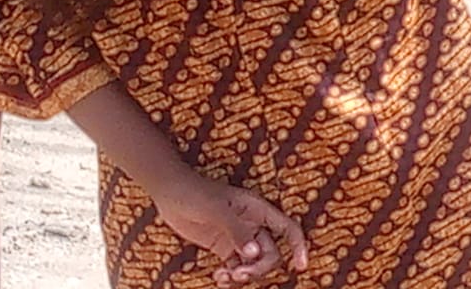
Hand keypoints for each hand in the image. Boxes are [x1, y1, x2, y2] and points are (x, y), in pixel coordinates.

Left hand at [149, 168, 306, 285]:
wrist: (169, 194)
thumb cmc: (195, 193)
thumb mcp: (217, 210)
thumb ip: (236, 231)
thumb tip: (254, 253)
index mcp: (258, 209)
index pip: (287, 228)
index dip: (298, 245)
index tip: (301, 265)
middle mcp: (253, 224)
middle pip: (270, 252)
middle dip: (259, 268)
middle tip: (240, 274)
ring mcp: (238, 237)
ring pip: (253, 262)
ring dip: (243, 274)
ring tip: (224, 276)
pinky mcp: (223, 247)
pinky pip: (235, 266)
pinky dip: (230, 276)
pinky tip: (218, 276)